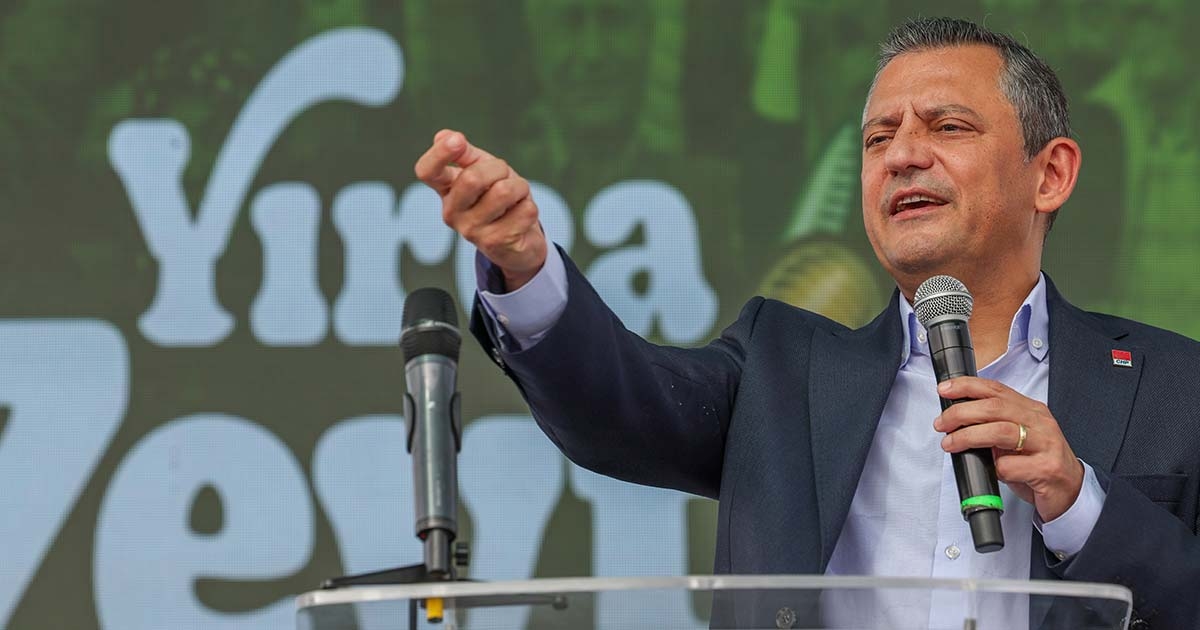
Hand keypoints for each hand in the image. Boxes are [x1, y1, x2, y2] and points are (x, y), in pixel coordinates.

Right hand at [414, 129, 547, 289]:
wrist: (518, 241)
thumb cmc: (498, 196)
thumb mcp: (483, 170)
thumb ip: (466, 154)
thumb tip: (443, 136)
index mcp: (445, 189)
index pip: (427, 171)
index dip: (439, 153)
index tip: (458, 140)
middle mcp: (451, 212)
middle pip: (472, 177)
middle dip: (499, 169)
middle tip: (505, 177)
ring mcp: (471, 231)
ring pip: (504, 192)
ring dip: (520, 188)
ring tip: (516, 197)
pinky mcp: (494, 244)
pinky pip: (525, 210)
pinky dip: (530, 207)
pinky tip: (520, 216)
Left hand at [934, 376, 1083, 521]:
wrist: (1070, 491)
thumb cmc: (1038, 463)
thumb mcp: (1017, 438)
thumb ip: (994, 425)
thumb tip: (956, 419)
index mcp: (1031, 410)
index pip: (996, 389)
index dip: (967, 386)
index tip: (944, 390)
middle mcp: (1040, 422)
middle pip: (994, 408)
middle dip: (961, 413)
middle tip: (941, 424)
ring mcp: (1046, 444)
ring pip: (1001, 432)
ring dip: (969, 437)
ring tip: (950, 444)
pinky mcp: (1047, 468)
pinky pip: (1011, 466)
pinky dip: (995, 468)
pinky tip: (994, 472)